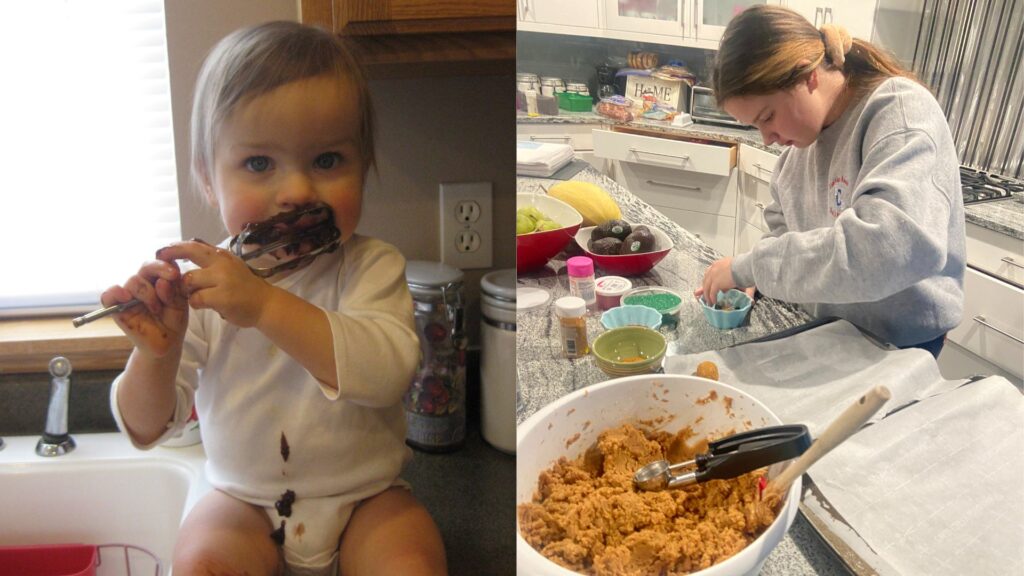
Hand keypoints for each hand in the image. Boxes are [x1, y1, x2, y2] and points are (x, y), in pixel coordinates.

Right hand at [101, 259, 187, 356]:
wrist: (166, 343)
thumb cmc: (173, 321)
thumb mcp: (180, 303)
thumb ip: (174, 290)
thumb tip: (162, 281)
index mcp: (159, 279)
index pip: (160, 263)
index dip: (166, 264)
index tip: (175, 273)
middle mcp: (143, 284)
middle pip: (145, 267)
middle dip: (158, 270)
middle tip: (171, 277)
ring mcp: (129, 296)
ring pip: (133, 281)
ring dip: (148, 293)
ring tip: (157, 308)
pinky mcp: (117, 308)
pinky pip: (108, 296)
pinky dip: (115, 293)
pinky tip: (126, 298)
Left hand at [156, 240, 273, 326]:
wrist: (265, 304)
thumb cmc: (245, 286)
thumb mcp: (231, 265)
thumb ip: (212, 259)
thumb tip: (188, 245)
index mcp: (222, 255)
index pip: (193, 245)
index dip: (174, 247)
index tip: (161, 251)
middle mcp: (222, 263)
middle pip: (189, 255)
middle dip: (171, 259)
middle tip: (162, 269)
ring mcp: (223, 279)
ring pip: (189, 281)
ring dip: (186, 290)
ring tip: (194, 295)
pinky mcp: (223, 297)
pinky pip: (196, 299)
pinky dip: (195, 303)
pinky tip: (203, 304)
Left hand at [694, 257, 751, 306]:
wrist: (745, 266)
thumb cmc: (743, 266)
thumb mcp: (733, 269)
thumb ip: (728, 274)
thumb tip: (727, 284)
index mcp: (717, 264)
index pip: (708, 273)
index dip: (708, 281)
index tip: (708, 286)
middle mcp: (713, 269)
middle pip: (705, 281)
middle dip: (705, 289)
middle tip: (706, 296)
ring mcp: (713, 276)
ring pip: (707, 288)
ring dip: (708, 296)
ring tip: (710, 302)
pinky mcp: (716, 283)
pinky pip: (712, 293)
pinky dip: (712, 298)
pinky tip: (714, 302)